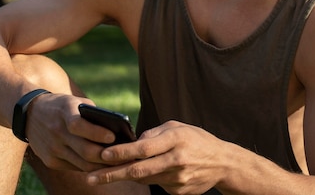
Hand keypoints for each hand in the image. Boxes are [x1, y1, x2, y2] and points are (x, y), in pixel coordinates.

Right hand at [24, 94, 124, 171]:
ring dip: (101, 166)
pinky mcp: (50, 161)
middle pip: (84, 150)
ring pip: (82, 164)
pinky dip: (89, 168)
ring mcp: (52, 149)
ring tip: (117, 163)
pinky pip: (74, 168)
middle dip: (106, 156)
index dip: (97, 133)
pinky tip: (101, 166)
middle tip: (123, 156)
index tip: (113, 136)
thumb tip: (116, 129)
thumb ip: (92, 113)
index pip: (79, 125)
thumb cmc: (61, 106)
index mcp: (63, 113)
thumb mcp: (74, 101)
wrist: (30, 114)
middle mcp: (56, 132)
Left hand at [87, 121, 228, 194]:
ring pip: (145, 179)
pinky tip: (147, 172)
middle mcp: (177, 160)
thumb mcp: (177, 127)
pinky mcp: (180, 192)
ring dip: (126, 177)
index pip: (143, 148)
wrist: (223, 163)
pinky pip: (157, 185)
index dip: (121, 152)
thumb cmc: (196, 139)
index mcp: (176, 140)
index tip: (102, 154)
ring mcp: (179, 179)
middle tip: (91, 177)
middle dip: (112, 174)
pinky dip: (148, 178)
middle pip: (139, 170)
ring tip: (105, 174)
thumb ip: (154, 133)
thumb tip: (132, 142)